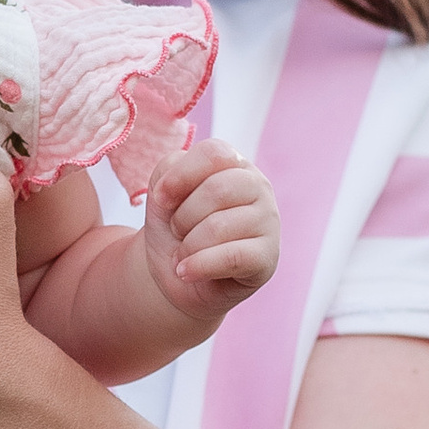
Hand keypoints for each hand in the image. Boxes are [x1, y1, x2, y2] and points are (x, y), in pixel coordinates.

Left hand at [140, 140, 280, 330]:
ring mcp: (268, 221)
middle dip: (182, 216)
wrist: (180, 274)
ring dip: (187, 246)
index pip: (214, 154)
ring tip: (183, 254)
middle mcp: (258, 187)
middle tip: (177, 232)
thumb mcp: (163, 193)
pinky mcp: (267, 256)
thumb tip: (173, 187)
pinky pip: (231, 257)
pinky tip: (185, 271)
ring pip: (220, 226)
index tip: (160, 198)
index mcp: (235, 164)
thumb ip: (168, 171)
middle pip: (216, 190)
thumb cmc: (176, 229)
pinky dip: (199, 266)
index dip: (180, 176)